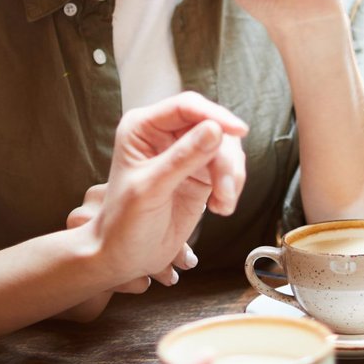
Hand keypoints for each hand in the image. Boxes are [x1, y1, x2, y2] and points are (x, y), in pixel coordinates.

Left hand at [88, 91, 247, 285]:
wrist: (127, 256)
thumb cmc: (125, 222)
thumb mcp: (151, 188)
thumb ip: (183, 158)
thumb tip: (216, 129)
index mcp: (143, 127)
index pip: (185, 107)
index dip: (215, 115)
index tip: (238, 131)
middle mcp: (165, 134)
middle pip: (212, 126)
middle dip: (224, 158)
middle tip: (225, 191)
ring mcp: (185, 152)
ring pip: (225, 147)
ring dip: (230, 175)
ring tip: (223, 204)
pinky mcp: (201, 173)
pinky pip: (228, 168)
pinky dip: (231, 186)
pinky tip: (221, 207)